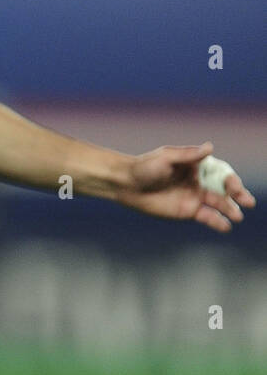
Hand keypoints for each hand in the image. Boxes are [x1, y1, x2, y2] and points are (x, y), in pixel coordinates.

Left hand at [116, 142, 255, 231]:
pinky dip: (217, 222)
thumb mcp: (166, 158)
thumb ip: (188, 155)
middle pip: (224, 188)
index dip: (230, 179)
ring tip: (237, 216)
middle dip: (238, 194)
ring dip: (230, 209)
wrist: (126, 185)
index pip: (220, 172)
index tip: (232, 186)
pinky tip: (226, 226)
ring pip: (218, 203)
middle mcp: (199, 181)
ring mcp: (195, 197)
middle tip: (248, 201)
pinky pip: (207, 217)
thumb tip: (210, 147)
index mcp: (197, 166)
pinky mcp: (188, 211)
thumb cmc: (145, 167)